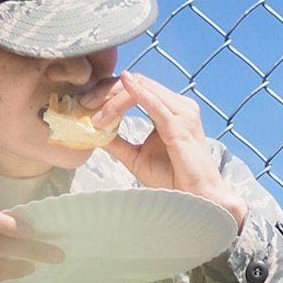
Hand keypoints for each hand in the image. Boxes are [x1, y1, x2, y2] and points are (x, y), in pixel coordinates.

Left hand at [82, 72, 246, 229]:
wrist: (197, 198)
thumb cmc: (173, 179)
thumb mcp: (136, 157)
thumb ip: (117, 141)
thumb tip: (92, 131)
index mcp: (171, 110)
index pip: (137, 87)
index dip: (109, 91)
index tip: (86, 105)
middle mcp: (180, 106)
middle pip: (139, 83)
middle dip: (107, 91)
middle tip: (84, 104)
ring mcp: (183, 113)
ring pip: (143, 89)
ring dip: (114, 98)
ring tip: (95, 113)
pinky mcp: (180, 125)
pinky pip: (155, 104)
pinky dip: (137, 94)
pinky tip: (123, 87)